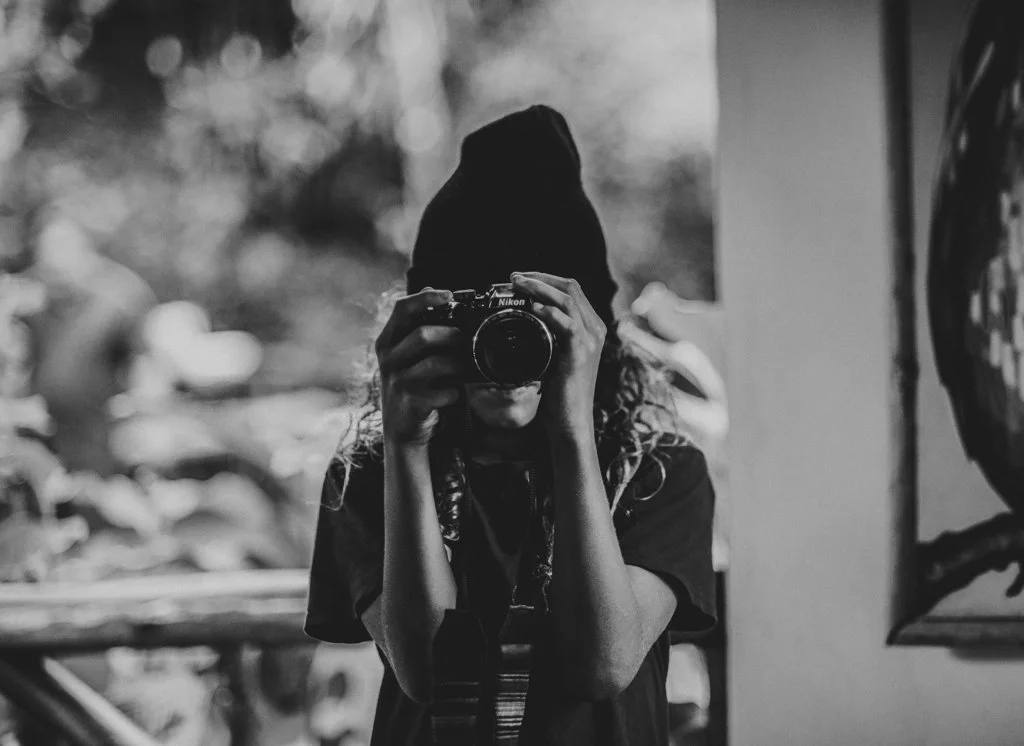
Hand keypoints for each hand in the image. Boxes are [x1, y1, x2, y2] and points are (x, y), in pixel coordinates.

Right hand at [375, 288, 464, 446]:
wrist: (405, 430)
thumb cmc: (416, 387)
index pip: (402, 309)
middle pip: (422, 335)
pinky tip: (456, 393)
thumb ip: (421, 326)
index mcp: (388, 341)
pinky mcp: (410, 403)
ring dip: (459, 364)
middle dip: (452, 335)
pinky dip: (456, 391)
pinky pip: (443, 391)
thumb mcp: (414, 354)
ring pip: (435, 363)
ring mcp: (397, 382)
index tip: (449, 294)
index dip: (425, 298)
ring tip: (469, 367)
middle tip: (469, 340)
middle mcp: (388, 359)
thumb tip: (434, 290)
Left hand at [510, 271, 606, 436]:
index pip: (571, 289)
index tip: (521, 278)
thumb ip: (548, 337)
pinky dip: (549, 312)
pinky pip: (568, 323)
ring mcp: (591, 340)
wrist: (571, 423)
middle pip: (571, 287)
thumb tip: (526, 321)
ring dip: (540, 287)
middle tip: (514, 277)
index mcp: (590, 328)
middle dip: (540, 277)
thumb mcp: (554, 358)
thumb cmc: (560, 395)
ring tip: (518, 284)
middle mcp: (595, 329)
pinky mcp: (581, 353)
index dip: (545, 279)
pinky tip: (533, 308)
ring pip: (568, 298)